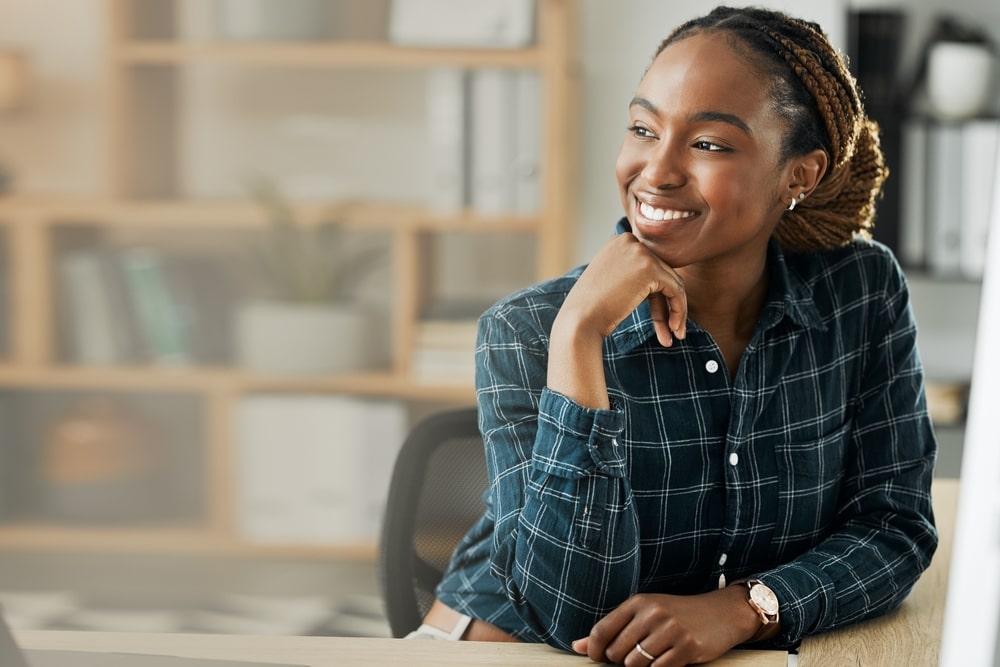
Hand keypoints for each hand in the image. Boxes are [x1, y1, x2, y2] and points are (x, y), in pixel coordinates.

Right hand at [557, 232, 687, 347]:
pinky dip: (679, 310)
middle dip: (667, 305)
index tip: (659, 320)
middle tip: (670, 331)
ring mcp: (640, 252)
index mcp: (619, 242)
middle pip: (663, 273)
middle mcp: (629, 241)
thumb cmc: (591, 309)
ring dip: (676, 310)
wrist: (579, 321)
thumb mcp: (612, 282)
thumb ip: (634, 275)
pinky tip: (673, 330)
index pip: (650, 266)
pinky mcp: (650, 267)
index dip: (656, 295)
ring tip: (675, 335)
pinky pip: (676, 290)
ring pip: (673, 281)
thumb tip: (665, 281)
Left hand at [570, 586, 758, 665]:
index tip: (599, 658)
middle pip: (616, 652)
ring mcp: (670, 630)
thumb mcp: (644, 614)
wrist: (722, 613)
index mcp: (638, 602)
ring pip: (635, 665)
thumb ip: (611, 629)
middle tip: (636, 655)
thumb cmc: (677, 614)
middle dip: (620, 661)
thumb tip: (577, 647)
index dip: (595, 650)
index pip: (602, 630)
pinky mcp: (687, 647)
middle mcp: (652, 613)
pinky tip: (669, 660)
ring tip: (654, 656)